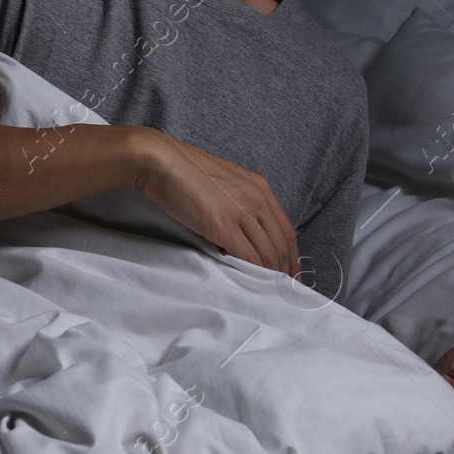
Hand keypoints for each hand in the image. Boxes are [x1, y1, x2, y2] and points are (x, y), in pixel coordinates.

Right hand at [135, 128, 299, 277]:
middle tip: (284, 290)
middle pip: (281, 243)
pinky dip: (253, 273)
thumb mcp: (223, 180)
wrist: (161, 161)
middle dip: (285, 270)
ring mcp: (242, 211)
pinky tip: (251, 283)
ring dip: (270, 275)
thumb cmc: (184, 170)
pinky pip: (247, 256)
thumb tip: (240, 225)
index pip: (286, 228)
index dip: (292, 255)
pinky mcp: (224, 225)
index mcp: (259, 186)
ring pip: (267, 252)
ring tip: (268, 291)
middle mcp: (257, 198)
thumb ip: (237, 200)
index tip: (291, 272)